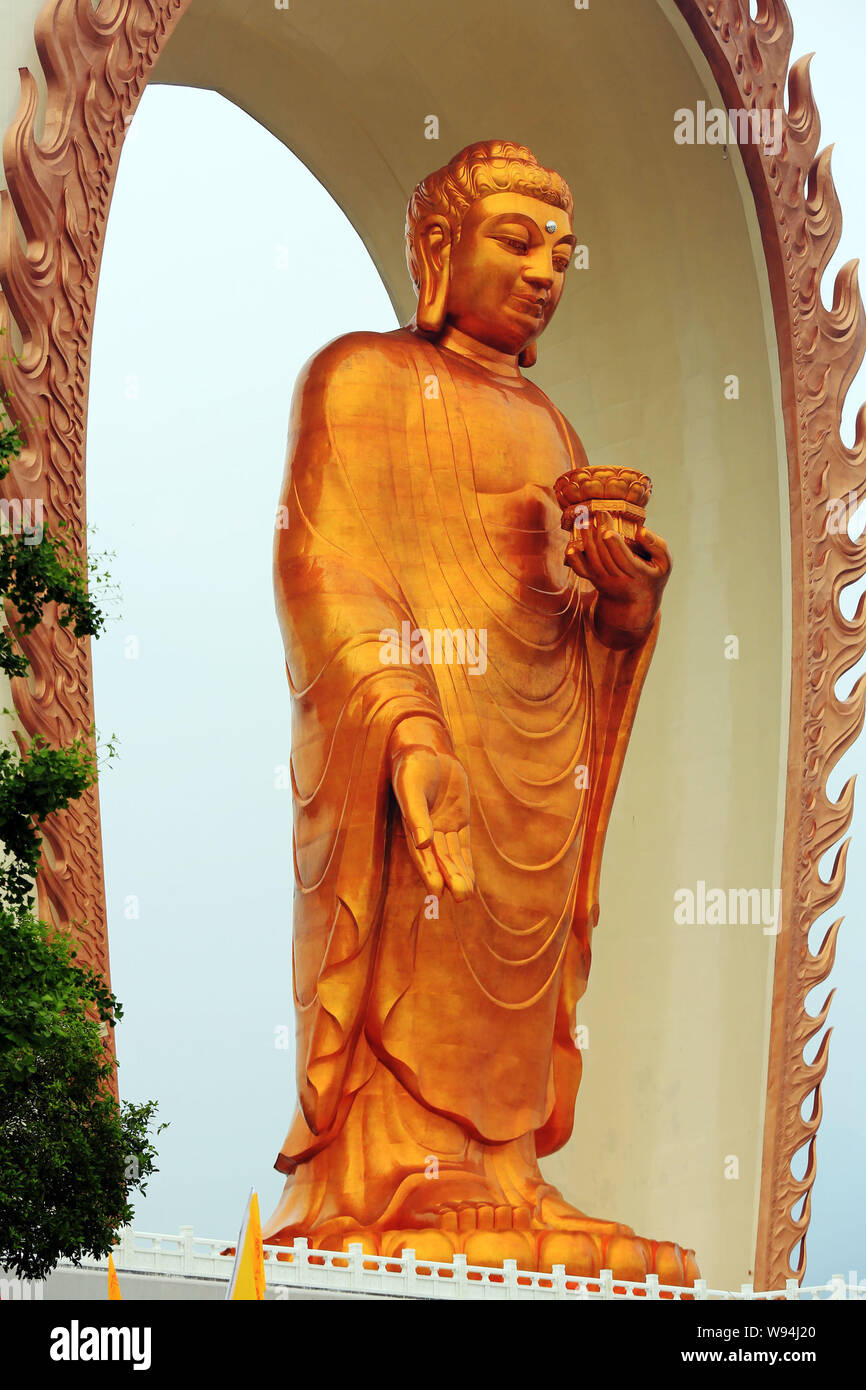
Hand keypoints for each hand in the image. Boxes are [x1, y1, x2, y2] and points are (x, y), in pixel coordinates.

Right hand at [389, 723, 474, 902]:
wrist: (427, 748)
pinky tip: (471, 880)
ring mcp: (443, 827)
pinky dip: (467, 862)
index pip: (421, 855)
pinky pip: (463, 846)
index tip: (436, 890)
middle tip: (461, 896)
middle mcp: (427, 832)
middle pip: (439, 860)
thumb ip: (416, 815)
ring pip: (452, 856)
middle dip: (450, 878)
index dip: (428, 872)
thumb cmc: (413, 766)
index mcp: (411, 827)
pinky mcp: (458, 821)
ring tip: (467, 894)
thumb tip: (423, 843)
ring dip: (460, 875)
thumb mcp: (412, 788)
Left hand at [564, 508, 671, 645]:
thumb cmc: (652, 575)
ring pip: (593, 560)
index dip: (614, 544)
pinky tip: (570, 547)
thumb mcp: (664, 563)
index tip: (607, 529)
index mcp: (638, 573)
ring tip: (585, 520)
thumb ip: (657, 545)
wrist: (637, 600)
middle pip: (605, 556)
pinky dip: (574, 560)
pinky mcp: (594, 579)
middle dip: (600, 533)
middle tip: (597, 513)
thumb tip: (641, 531)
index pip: (623, 559)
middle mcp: (619, 579)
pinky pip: (581, 571)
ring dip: (587, 540)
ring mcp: (604, 580)